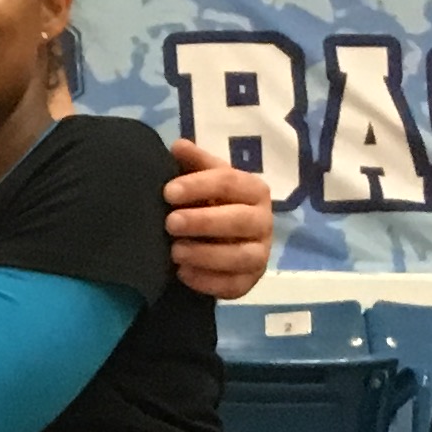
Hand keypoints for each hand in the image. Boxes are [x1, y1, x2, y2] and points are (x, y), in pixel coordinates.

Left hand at [163, 133, 278, 302]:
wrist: (221, 241)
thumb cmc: (213, 203)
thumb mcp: (204, 181)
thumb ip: (195, 163)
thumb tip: (179, 146)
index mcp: (254, 190)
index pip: (230, 182)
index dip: (198, 185)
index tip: (168, 192)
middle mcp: (264, 221)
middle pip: (240, 220)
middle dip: (203, 222)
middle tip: (170, 223)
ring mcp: (261, 253)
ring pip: (241, 256)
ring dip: (206, 254)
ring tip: (175, 252)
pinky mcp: (250, 281)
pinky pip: (234, 285)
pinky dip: (208, 281)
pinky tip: (183, 274)